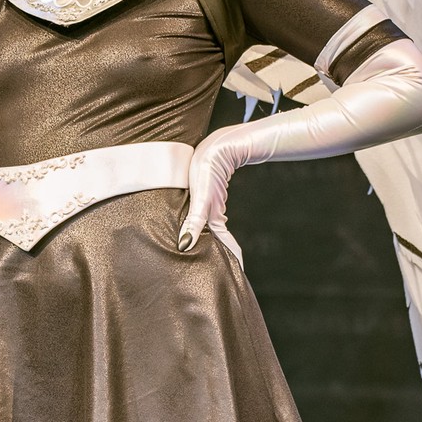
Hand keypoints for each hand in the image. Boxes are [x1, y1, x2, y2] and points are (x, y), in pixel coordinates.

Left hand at [178, 132, 245, 265]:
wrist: (218, 145)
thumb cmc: (208, 168)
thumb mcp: (201, 197)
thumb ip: (194, 222)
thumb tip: (184, 246)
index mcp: (213, 218)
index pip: (226, 246)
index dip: (232, 261)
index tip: (237, 276)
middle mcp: (213, 214)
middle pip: (218, 241)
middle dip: (221, 256)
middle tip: (219, 274)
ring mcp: (211, 205)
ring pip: (210, 230)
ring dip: (211, 243)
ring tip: (208, 256)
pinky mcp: (206, 195)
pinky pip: (204, 217)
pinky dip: (202, 228)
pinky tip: (197, 229)